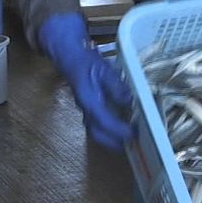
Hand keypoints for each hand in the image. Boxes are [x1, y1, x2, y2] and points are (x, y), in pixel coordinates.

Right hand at [38, 12, 133, 150]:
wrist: (69, 57)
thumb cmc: (86, 62)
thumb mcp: (104, 70)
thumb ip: (116, 86)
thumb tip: (129, 101)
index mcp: (89, 100)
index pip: (104, 121)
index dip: (118, 130)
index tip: (132, 134)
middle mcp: (86, 108)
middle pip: (98, 133)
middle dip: (113, 143)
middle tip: (132, 146)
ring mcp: (86, 109)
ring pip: (96, 131)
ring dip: (111, 139)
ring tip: (128, 141)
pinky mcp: (89, 107)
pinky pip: (98, 124)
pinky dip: (109, 130)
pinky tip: (121, 128)